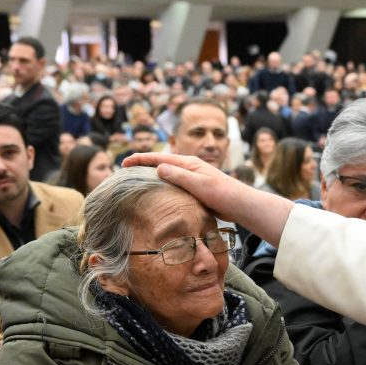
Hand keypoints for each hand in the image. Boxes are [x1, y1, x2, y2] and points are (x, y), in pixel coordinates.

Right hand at [122, 151, 292, 244]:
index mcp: (189, 163)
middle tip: (125, 170)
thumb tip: (158, 168)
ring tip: (136, 181)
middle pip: (161, 164)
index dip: (140, 159)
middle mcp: (190, 168)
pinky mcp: (196, 190)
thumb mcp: (199, 184)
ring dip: (152, 176)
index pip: (160, 158)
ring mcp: (193, 179)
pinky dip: (163, 187)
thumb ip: (179, 176)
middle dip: (143, 165)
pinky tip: (157, 195)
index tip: (124, 162)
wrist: (241, 205)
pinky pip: (175, 186)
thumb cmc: (222, 194)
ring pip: (168, 175)